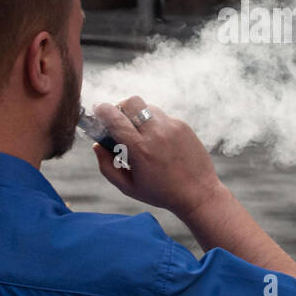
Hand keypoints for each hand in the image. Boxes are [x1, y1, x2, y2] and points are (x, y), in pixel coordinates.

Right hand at [91, 98, 222, 218]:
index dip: (102, 110)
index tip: (98, 111)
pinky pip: (162, 116)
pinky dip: (154, 124)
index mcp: (140, 149)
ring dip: (138, 115)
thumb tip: (96, 145)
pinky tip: (158, 142)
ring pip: (148, 107)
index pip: (115, 118)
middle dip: (121, 107)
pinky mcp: (183, 126)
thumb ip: (106, 166)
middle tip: (119, 121)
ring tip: (140, 134)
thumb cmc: (160, 193)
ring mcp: (172, 127)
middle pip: (132, 101)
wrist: (198, 193)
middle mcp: (156, 133)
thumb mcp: (128, 187)